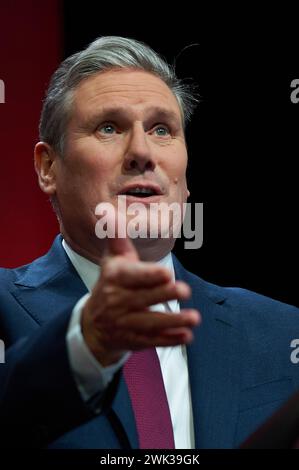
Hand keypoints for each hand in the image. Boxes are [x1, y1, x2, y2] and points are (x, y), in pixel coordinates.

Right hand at [81, 234, 200, 365]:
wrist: (92, 325)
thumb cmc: (109, 284)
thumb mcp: (112, 260)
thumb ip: (116, 237)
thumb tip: (106, 210)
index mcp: (114, 277)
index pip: (132, 276)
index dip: (149, 275)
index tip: (166, 273)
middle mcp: (116, 300)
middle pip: (144, 298)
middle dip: (165, 295)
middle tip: (185, 290)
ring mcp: (124, 322)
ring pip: (150, 322)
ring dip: (172, 320)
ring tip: (194, 318)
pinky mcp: (131, 340)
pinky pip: (151, 340)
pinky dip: (169, 339)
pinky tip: (186, 336)